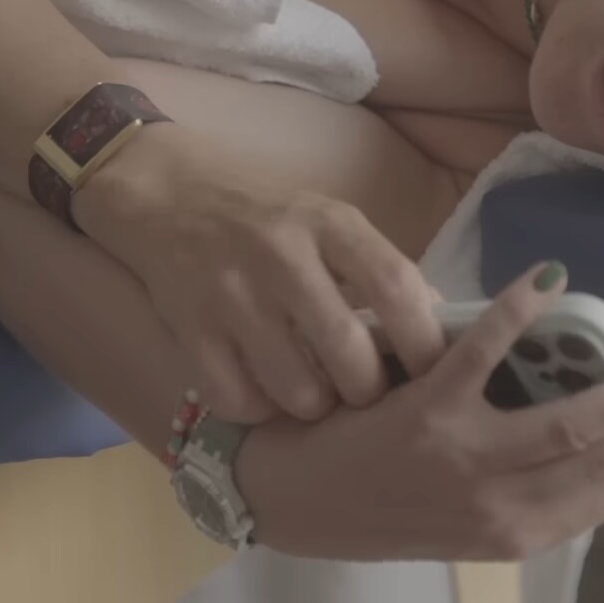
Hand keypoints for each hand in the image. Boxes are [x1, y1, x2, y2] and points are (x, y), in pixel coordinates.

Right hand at [75, 125, 447, 424]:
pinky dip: (260, 410)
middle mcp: (282, 257)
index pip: (395, 287)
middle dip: (369, 392)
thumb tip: (440, 323)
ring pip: (296, 391)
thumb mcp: (329, 219)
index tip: (436, 374)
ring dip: (315, 408)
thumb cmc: (262, 212)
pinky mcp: (189, 329)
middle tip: (366, 393)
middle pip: (348, 355)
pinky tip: (264, 391)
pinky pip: (239, 401)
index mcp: (330, 224)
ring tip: (315, 394)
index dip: (425, 343)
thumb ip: (379, 268)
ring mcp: (231, 296)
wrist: (163, 192)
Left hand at [232, 262, 603, 560]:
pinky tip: (553, 280)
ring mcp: (462, 460)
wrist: (288, 503)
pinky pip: (481, 355)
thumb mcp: (468, 520)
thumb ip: (530, 490)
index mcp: (516, 534)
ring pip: (569, 423)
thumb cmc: (384, 504)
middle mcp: (498, 507)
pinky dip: (519, 315)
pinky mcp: (421, 412)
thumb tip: (603, 443)